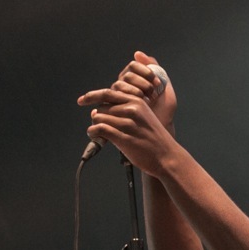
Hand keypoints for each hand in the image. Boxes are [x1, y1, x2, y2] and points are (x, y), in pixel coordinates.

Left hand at [77, 51, 178, 174]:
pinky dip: (93, 132)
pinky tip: (96, 137)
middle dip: (98, 116)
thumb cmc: (153, 138)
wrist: (167, 156)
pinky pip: (99, 129)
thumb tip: (95, 110)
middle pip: (101, 107)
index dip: (91, 96)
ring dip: (95, 126)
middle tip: (101, 127)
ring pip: (98, 117)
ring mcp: (128, 123)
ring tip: (99, 134)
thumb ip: (124, 110)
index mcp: (137, 101)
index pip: (108, 93)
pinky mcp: (123, 137)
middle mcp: (132, 109)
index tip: (81, 101)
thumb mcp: (144, 116)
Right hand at [113, 50, 177, 130]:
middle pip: (127, 75)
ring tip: (147, 101)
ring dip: (136, 91)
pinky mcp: (112, 108)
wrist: (162, 128)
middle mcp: (124, 86)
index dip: (146, 72)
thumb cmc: (164, 111)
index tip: (158, 83)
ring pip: (119, 85)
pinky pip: (113, 97)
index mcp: (136, 79)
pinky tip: (138, 106)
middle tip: (153, 94)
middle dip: (142, 83)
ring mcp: (117, 97)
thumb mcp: (165, 87)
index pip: (134, 66)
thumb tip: (137, 53)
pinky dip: (127, 100)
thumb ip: (155, 68)